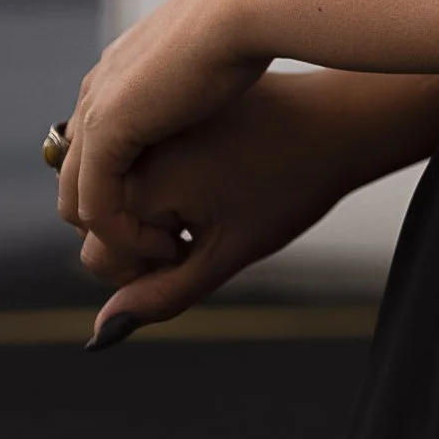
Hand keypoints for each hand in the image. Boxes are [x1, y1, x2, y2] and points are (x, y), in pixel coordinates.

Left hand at [57, 0, 268, 265]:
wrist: (250, 5)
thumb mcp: (223, 54)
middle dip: (117, 218)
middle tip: (168, 241)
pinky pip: (95, 205)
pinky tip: (169, 244)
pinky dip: (123, 235)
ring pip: (79, 197)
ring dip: (117, 235)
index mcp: (122, 70)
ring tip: (169, 249)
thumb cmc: (259, 23)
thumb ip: (206, 73)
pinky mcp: (106, 132)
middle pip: (80, 175)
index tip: (182, 211)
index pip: (102, 143)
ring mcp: (96, 111)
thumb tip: (229, 74)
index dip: (132, 185)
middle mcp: (98, 91)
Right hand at [70, 70, 369, 336]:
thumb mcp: (225, 253)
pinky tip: (212, 174)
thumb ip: (162, 297)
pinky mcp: (172, 106)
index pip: (99, 254)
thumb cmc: (292, 185)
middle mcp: (134, 142)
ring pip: (123, 190)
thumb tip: (102, 332)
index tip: (200, 245)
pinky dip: (165, 177)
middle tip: (206, 226)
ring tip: (211, 199)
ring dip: (152, 209)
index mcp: (140, 178)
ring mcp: (152, 118)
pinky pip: (144, 157)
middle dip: (146, 239)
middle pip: (105, 222)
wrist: (338, 120)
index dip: (150, 267)